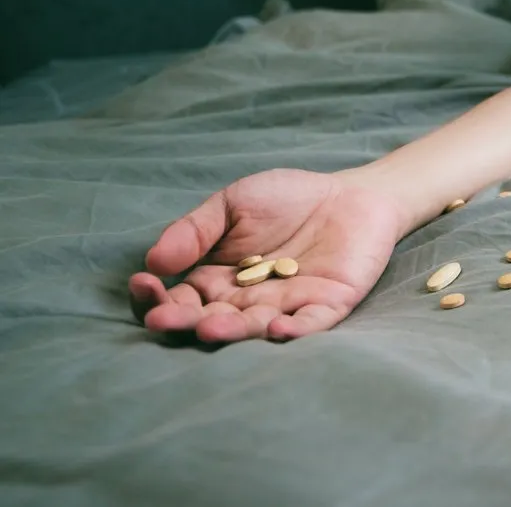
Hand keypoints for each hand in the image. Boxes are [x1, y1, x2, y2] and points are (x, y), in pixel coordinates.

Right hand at [129, 168, 413, 342]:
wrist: (350, 195)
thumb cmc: (288, 199)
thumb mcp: (233, 204)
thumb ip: (195, 230)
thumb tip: (155, 261)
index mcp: (218, 282)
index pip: (180, 299)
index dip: (158, 297)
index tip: (144, 283)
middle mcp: (247, 303)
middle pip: (210, 320)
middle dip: (186, 321)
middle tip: (163, 319)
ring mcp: (287, 307)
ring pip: (254, 327)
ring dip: (233, 331)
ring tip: (211, 328)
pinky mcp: (327, 305)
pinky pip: (310, 324)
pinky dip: (295, 330)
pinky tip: (278, 330)